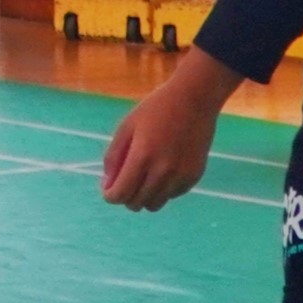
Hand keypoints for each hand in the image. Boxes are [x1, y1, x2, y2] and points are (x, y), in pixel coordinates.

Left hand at [102, 47, 243, 211]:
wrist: (195, 98)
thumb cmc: (157, 108)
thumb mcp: (127, 126)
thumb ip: (114, 156)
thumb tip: (107, 184)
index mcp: (143, 156)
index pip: (121, 194)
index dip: (110, 195)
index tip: (109, 189)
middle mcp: (163, 170)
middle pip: (137, 203)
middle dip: (126, 196)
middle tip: (126, 181)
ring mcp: (181, 175)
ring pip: (155, 204)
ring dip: (144, 196)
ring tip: (144, 177)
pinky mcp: (194, 176)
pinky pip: (172, 195)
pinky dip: (163, 189)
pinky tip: (163, 170)